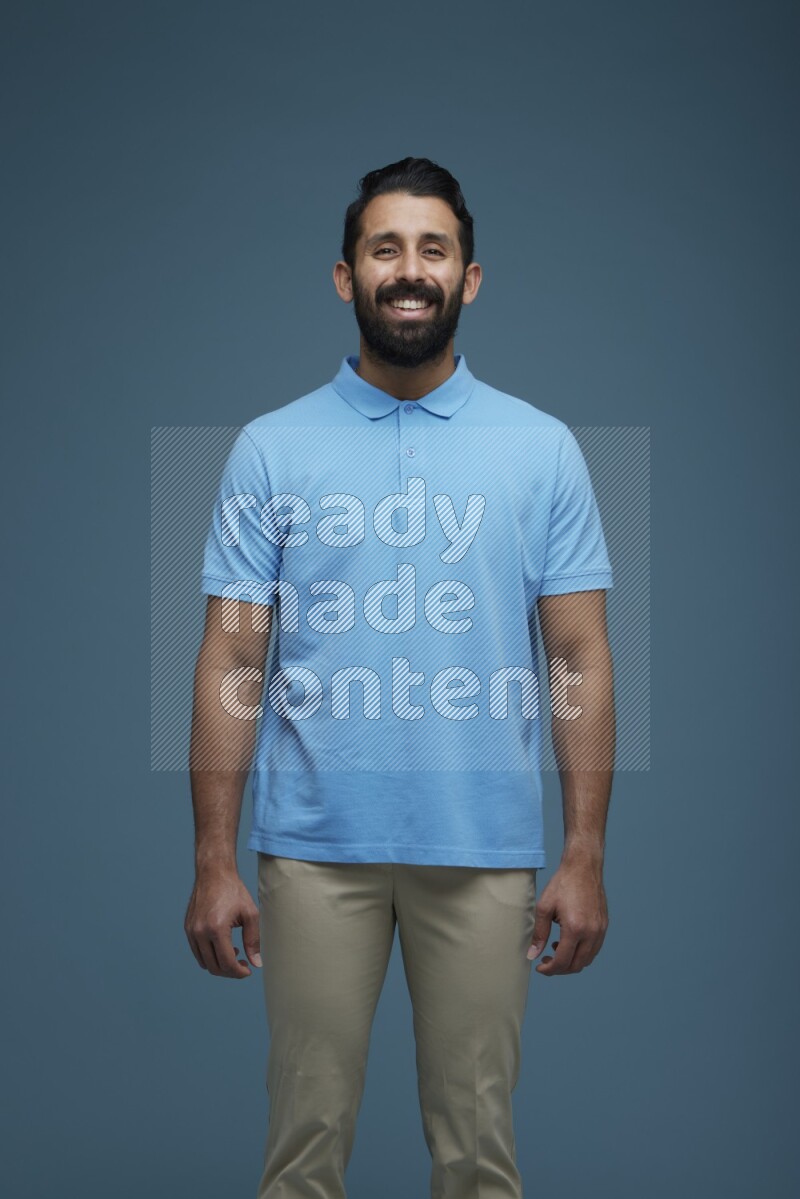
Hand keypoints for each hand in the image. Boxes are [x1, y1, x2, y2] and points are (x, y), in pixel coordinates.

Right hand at [184, 869, 261, 978]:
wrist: (214, 873)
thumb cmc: (233, 891)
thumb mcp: (250, 914)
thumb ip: (254, 940)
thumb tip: (257, 963)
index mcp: (216, 929)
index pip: (226, 963)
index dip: (239, 972)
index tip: (248, 970)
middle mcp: (200, 932)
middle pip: (214, 967)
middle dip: (230, 971)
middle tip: (243, 964)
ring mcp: (191, 931)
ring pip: (204, 962)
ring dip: (219, 965)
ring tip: (234, 953)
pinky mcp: (188, 928)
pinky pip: (197, 951)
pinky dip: (209, 956)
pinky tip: (223, 946)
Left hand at [526, 858, 607, 974]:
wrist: (583, 867)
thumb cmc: (563, 884)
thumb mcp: (544, 907)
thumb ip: (539, 933)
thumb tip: (532, 954)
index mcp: (575, 929)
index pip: (563, 961)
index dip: (549, 969)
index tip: (540, 967)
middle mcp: (591, 933)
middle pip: (576, 965)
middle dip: (560, 968)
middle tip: (546, 961)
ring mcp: (600, 930)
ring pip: (587, 960)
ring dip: (571, 961)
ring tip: (556, 950)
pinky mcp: (603, 926)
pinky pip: (594, 949)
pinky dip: (581, 953)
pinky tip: (569, 942)